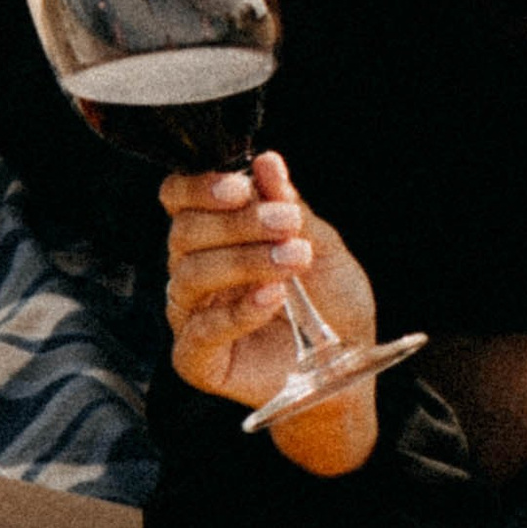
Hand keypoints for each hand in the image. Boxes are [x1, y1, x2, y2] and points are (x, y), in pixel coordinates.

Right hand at [160, 147, 378, 468]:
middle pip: (185, 232)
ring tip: (292, 260)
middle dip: (237, 222)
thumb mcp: (321, 246)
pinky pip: (199, 331)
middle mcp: (194, 269)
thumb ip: (291, 208)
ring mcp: (191, 315)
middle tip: (286, 224)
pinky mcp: (196, 359)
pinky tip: (272, 298)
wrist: (349, 365)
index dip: (199, 186)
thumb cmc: (331, 301)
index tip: (242, 186)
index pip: (178, 197)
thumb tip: (267, 162)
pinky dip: (236, 311)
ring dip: (243, 261)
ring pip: (189, 275)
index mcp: (216, 234)